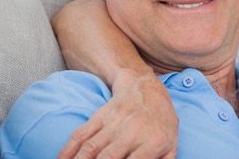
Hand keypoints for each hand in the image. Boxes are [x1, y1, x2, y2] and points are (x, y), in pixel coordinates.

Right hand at [57, 69, 177, 158]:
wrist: (146, 87)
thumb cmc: (160, 121)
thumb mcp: (171, 143)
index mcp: (154, 142)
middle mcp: (133, 131)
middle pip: (107, 158)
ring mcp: (115, 122)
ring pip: (90, 149)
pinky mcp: (100, 115)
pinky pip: (80, 135)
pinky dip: (67, 151)